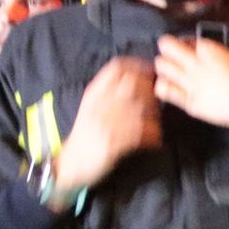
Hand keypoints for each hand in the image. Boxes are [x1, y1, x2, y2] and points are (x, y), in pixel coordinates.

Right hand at [52, 57, 161, 193]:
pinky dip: (153, 135)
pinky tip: (154, 140)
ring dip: (154, 114)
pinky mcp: (112, 142)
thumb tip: (139, 78)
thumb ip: (111, 91)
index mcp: (94, 93)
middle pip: (133, 83)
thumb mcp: (93, 106)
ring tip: (154, 123)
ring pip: (141, 107)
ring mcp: (105, 122)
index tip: (151, 74)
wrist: (71, 162)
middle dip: (150, 90)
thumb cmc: (87, 133)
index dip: (138, 66)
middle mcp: (99, 104)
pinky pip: (141, 133)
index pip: (116, 67)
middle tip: (156, 102)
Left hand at [154, 35, 228, 127]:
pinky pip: (164, 90)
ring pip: (161, 66)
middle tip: (172, 51)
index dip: (190, 42)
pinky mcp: (188, 101)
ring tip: (171, 70)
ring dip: (164, 67)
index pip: (189, 38)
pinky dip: (163, 87)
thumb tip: (226, 61)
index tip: (194, 47)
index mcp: (211, 51)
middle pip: (167, 45)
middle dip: (168, 46)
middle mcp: (196, 64)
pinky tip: (168, 87)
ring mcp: (190, 83)